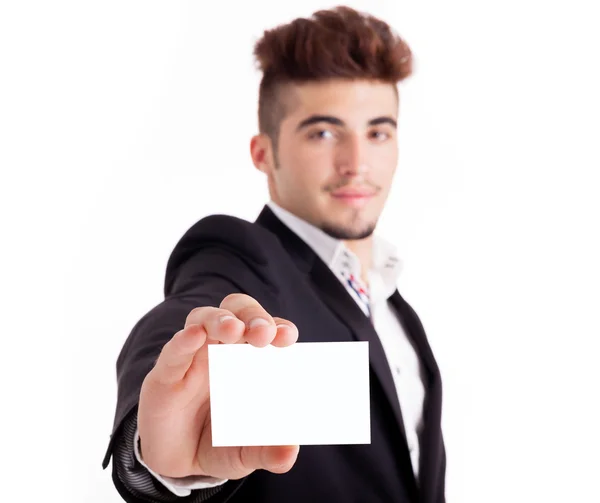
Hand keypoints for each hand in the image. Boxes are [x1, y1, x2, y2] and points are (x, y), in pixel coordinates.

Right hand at [137, 293, 299, 479]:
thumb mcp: (245, 453)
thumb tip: (290, 452)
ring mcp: (193, 357)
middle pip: (237, 311)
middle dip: (253, 316)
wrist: (176, 462)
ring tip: (234, 330)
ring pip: (204, 319)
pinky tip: (194, 336)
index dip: (278, 327)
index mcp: (249, 359)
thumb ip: (266, 452)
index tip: (289, 338)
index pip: (266, 328)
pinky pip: (173, 350)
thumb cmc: (218, 442)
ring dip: (220, 319)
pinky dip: (184, 340)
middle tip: (264, 334)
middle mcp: (222, 349)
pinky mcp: (165, 374)